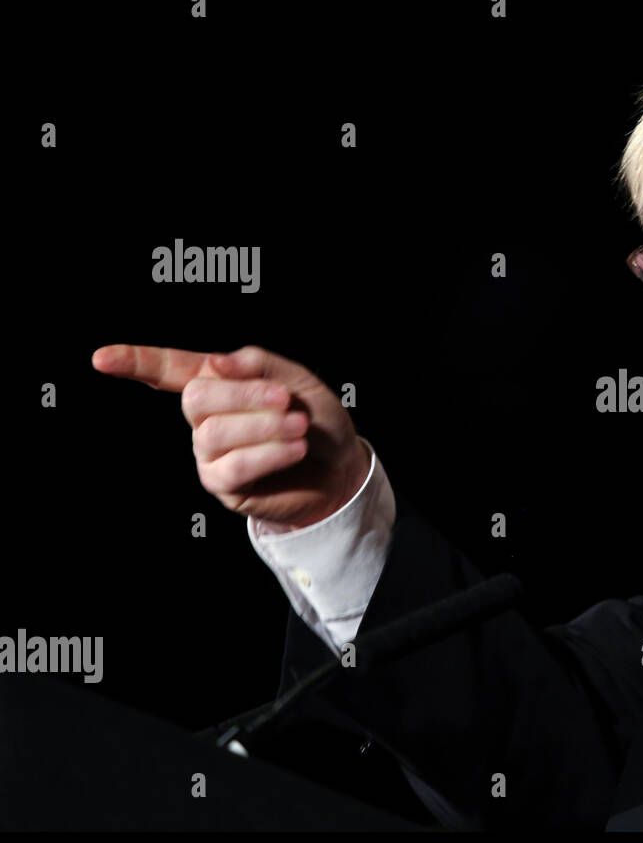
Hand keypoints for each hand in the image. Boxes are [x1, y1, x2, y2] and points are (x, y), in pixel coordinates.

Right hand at [91, 344, 369, 529]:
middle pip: (197, 398)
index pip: (168, 370)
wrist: (341, 467)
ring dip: (263, 426)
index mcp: (218, 382)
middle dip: (245, 396)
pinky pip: (233, 467)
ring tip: (299, 426)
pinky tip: (295, 449)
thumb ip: (259, 365)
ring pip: (214, 433)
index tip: (101, 358)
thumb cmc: (317, 419)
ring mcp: (209, 452)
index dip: (135, 362)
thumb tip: (215, 363)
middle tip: (287, 401)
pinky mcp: (222, 484)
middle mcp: (205, 417)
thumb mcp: (298, 381)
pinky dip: (268, 454)